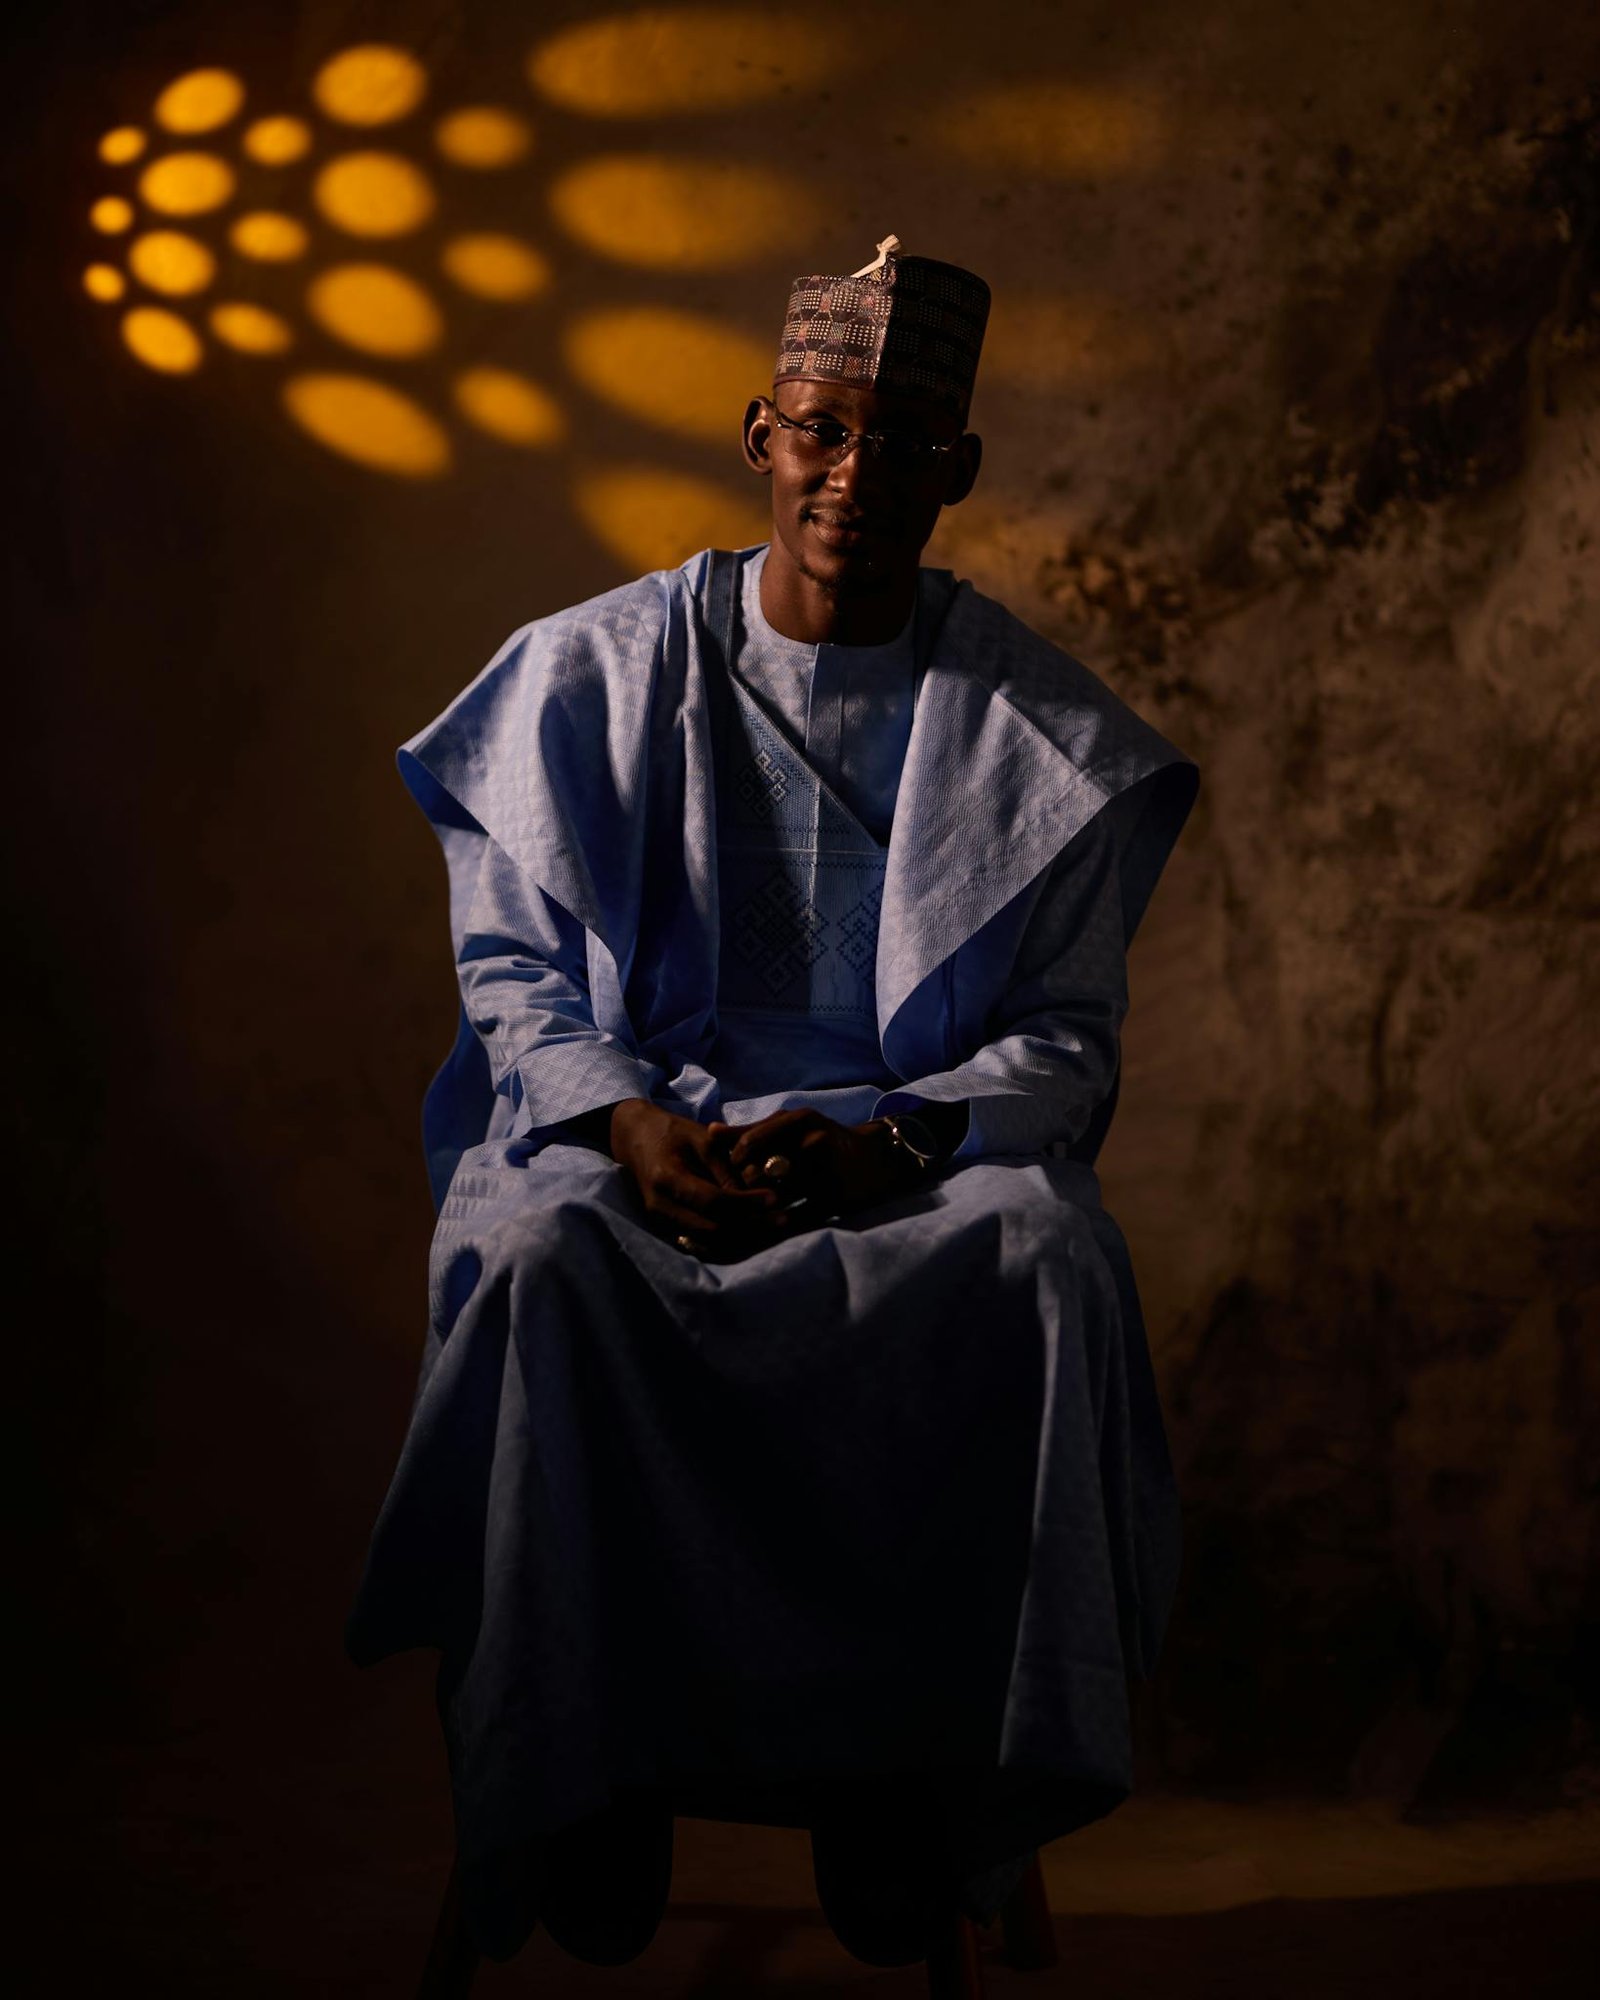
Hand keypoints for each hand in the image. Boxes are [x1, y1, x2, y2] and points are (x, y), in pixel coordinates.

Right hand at [609, 1101, 790, 1261]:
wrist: (636, 1140)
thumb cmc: (673, 1133)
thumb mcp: (703, 1139)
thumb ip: (728, 1168)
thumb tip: (757, 1197)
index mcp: (667, 1178)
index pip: (713, 1202)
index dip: (746, 1204)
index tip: (775, 1198)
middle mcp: (660, 1207)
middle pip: (713, 1230)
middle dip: (752, 1227)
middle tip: (784, 1219)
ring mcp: (661, 1222)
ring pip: (709, 1243)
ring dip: (744, 1238)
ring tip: (774, 1226)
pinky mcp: (666, 1229)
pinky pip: (702, 1243)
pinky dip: (730, 1240)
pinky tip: (754, 1231)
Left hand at [717, 1108, 916, 1226]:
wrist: (875, 1159)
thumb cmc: (823, 1141)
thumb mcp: (791, 1127)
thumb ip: (752, 1130)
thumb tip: (709, 1131)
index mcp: (798, 1121)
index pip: (748, 1145)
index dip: (731, 1166)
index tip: (725, 1178)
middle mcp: (812, 1142)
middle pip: (759, 1174)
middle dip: (742, 1191)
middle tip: (727, 1204)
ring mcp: (825, 1171)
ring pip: (775, 1197)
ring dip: (755, 1210)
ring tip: (740, 1218)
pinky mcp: (834, 1198)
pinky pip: (796, 1216)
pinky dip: (777, 1224)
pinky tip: (765, 1228)